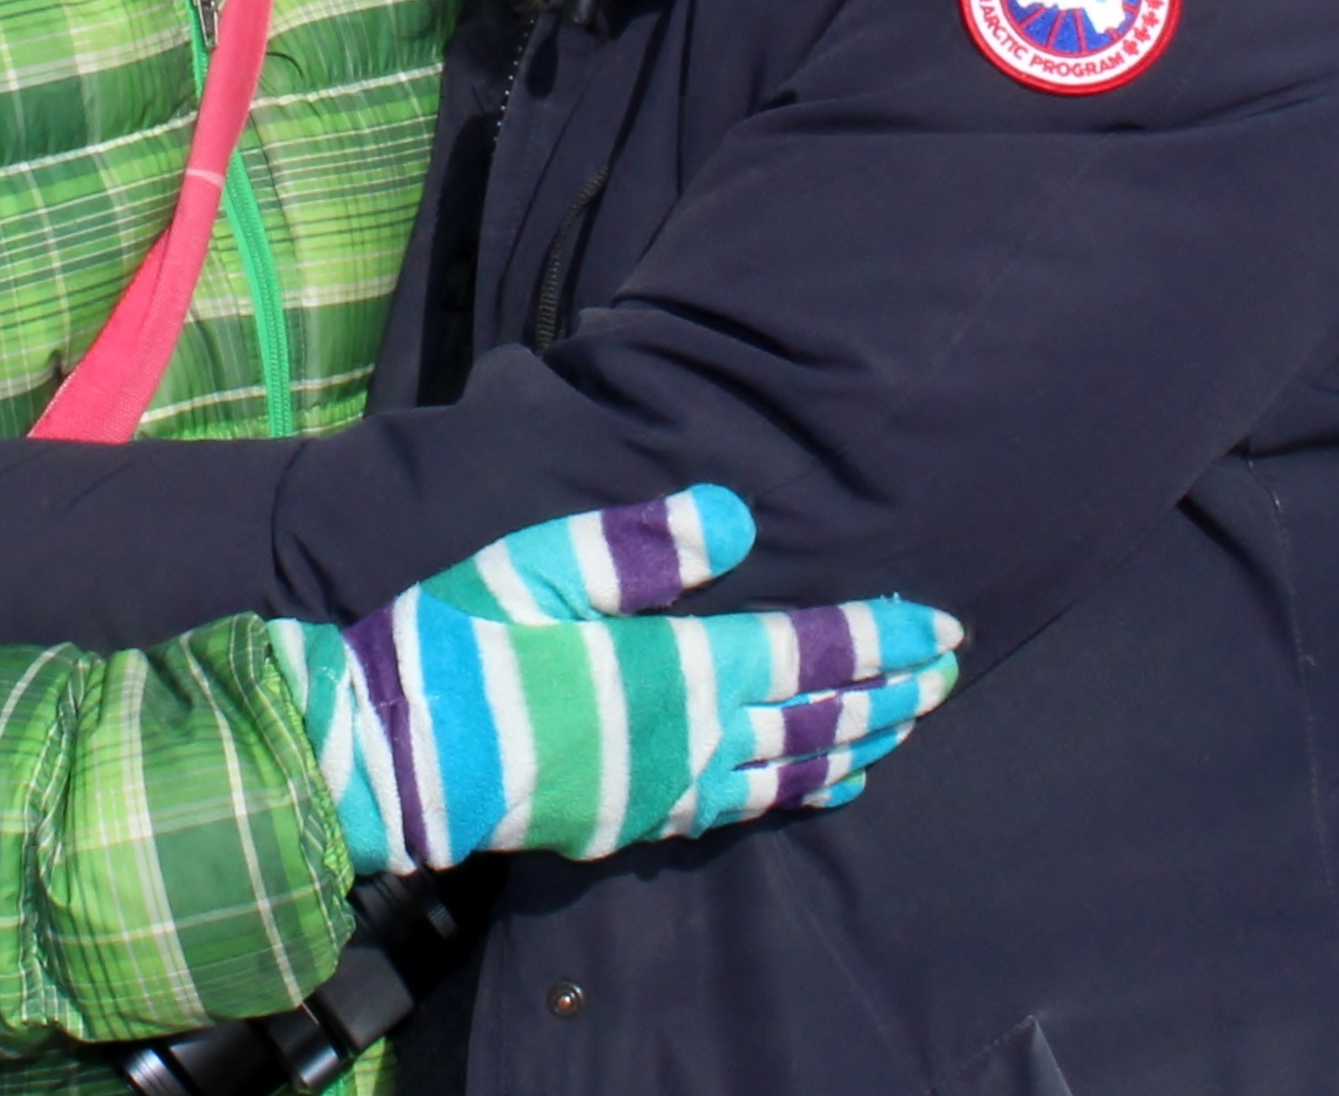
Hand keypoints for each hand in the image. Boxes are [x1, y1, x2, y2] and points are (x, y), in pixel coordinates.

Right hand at [275, 486, 957, 876]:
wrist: (388, 760)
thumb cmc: (454, 646)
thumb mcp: (534, 566)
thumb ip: (639, 544)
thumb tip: (736, 517)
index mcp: (677, 667)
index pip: (809, 649)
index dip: (882, 638)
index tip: (944, 626)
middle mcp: (692, 737)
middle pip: (822, 714)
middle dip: (894, 691)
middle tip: (950, 672)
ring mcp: (668, 788)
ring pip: (795, 767)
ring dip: (861, 740)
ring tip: (911, 722)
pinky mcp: (637, 821)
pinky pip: (745, 809)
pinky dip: (803, 793)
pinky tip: (831, 784)